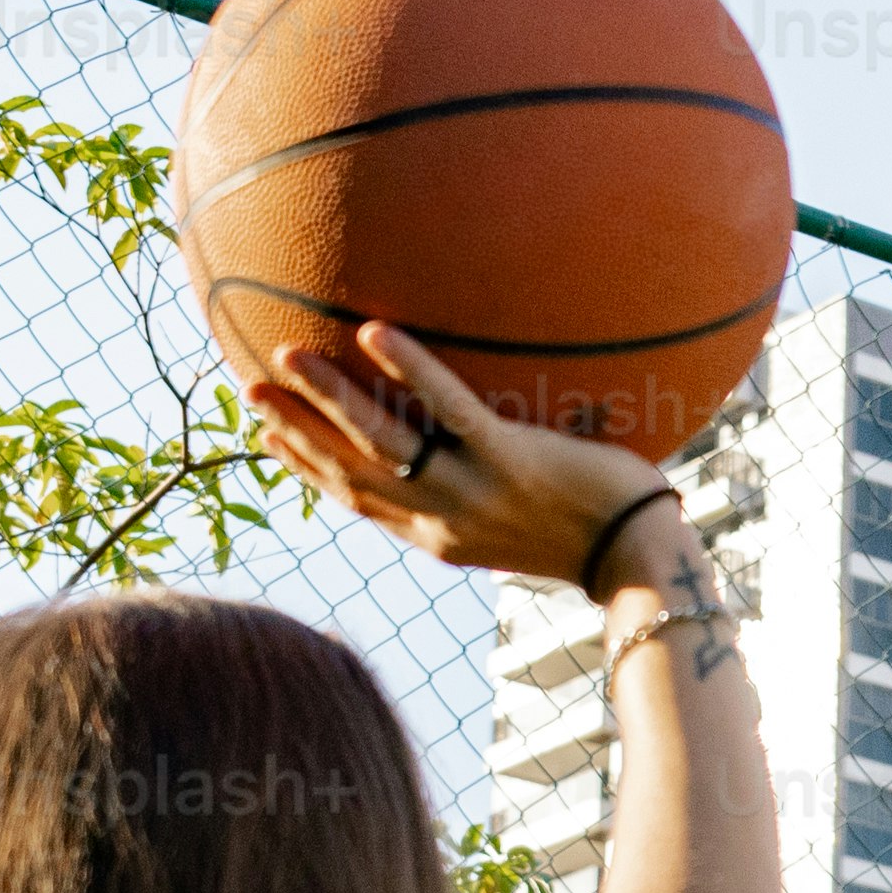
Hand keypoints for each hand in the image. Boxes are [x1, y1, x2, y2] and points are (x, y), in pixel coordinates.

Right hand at [245, 324, 678, 591]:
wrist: (643, 562)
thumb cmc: (601, 536)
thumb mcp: (528, 523)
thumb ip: (491, 492)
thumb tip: (483, 453)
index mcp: (441, 539)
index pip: (360, 502)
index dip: (310, 471)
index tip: (272, 440)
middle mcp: (442, 522)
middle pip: (348, 473)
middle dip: (294, 433)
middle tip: (248, 393)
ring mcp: (471, 491)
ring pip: (378, 441)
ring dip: (325, 398)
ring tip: (284, 355)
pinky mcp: (508, 459)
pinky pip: (447, 408)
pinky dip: (408, 367)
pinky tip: (372, 330)